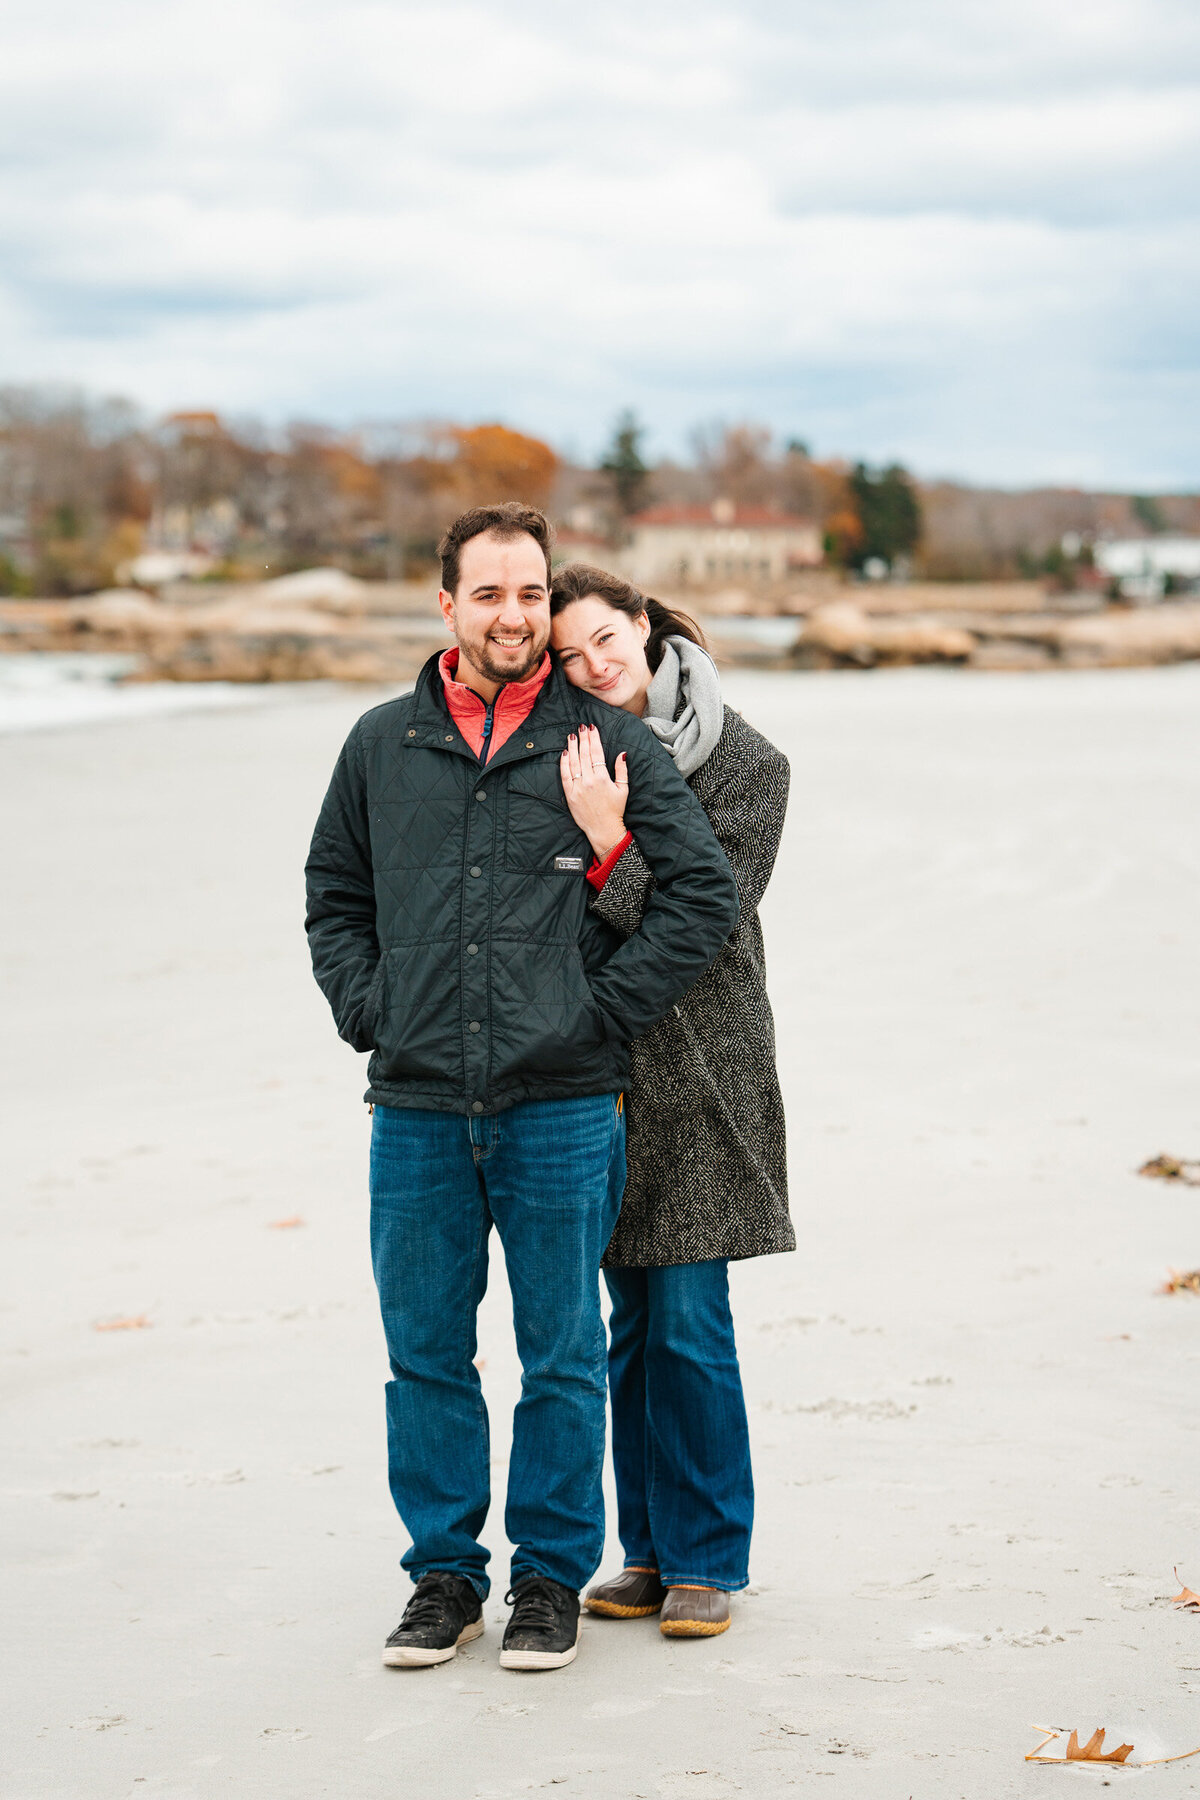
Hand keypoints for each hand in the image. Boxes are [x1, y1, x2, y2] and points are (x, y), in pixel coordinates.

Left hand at [560, 724, 628, 859]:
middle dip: (583, 739)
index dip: (594, 738)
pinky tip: (564, 753)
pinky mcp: (570, 795)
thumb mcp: (623, 789)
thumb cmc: (615, 810)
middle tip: (581, 727)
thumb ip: (622, 770)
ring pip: (573, 762)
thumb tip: (622, 753)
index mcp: (602, 778)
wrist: (603, 829)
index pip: (597, 753)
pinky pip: (565, 775)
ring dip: (572, 747)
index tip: (592, 728)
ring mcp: (577, 788)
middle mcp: (589, 781)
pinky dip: (564, 763)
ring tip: (571, 736)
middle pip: (584, 754)